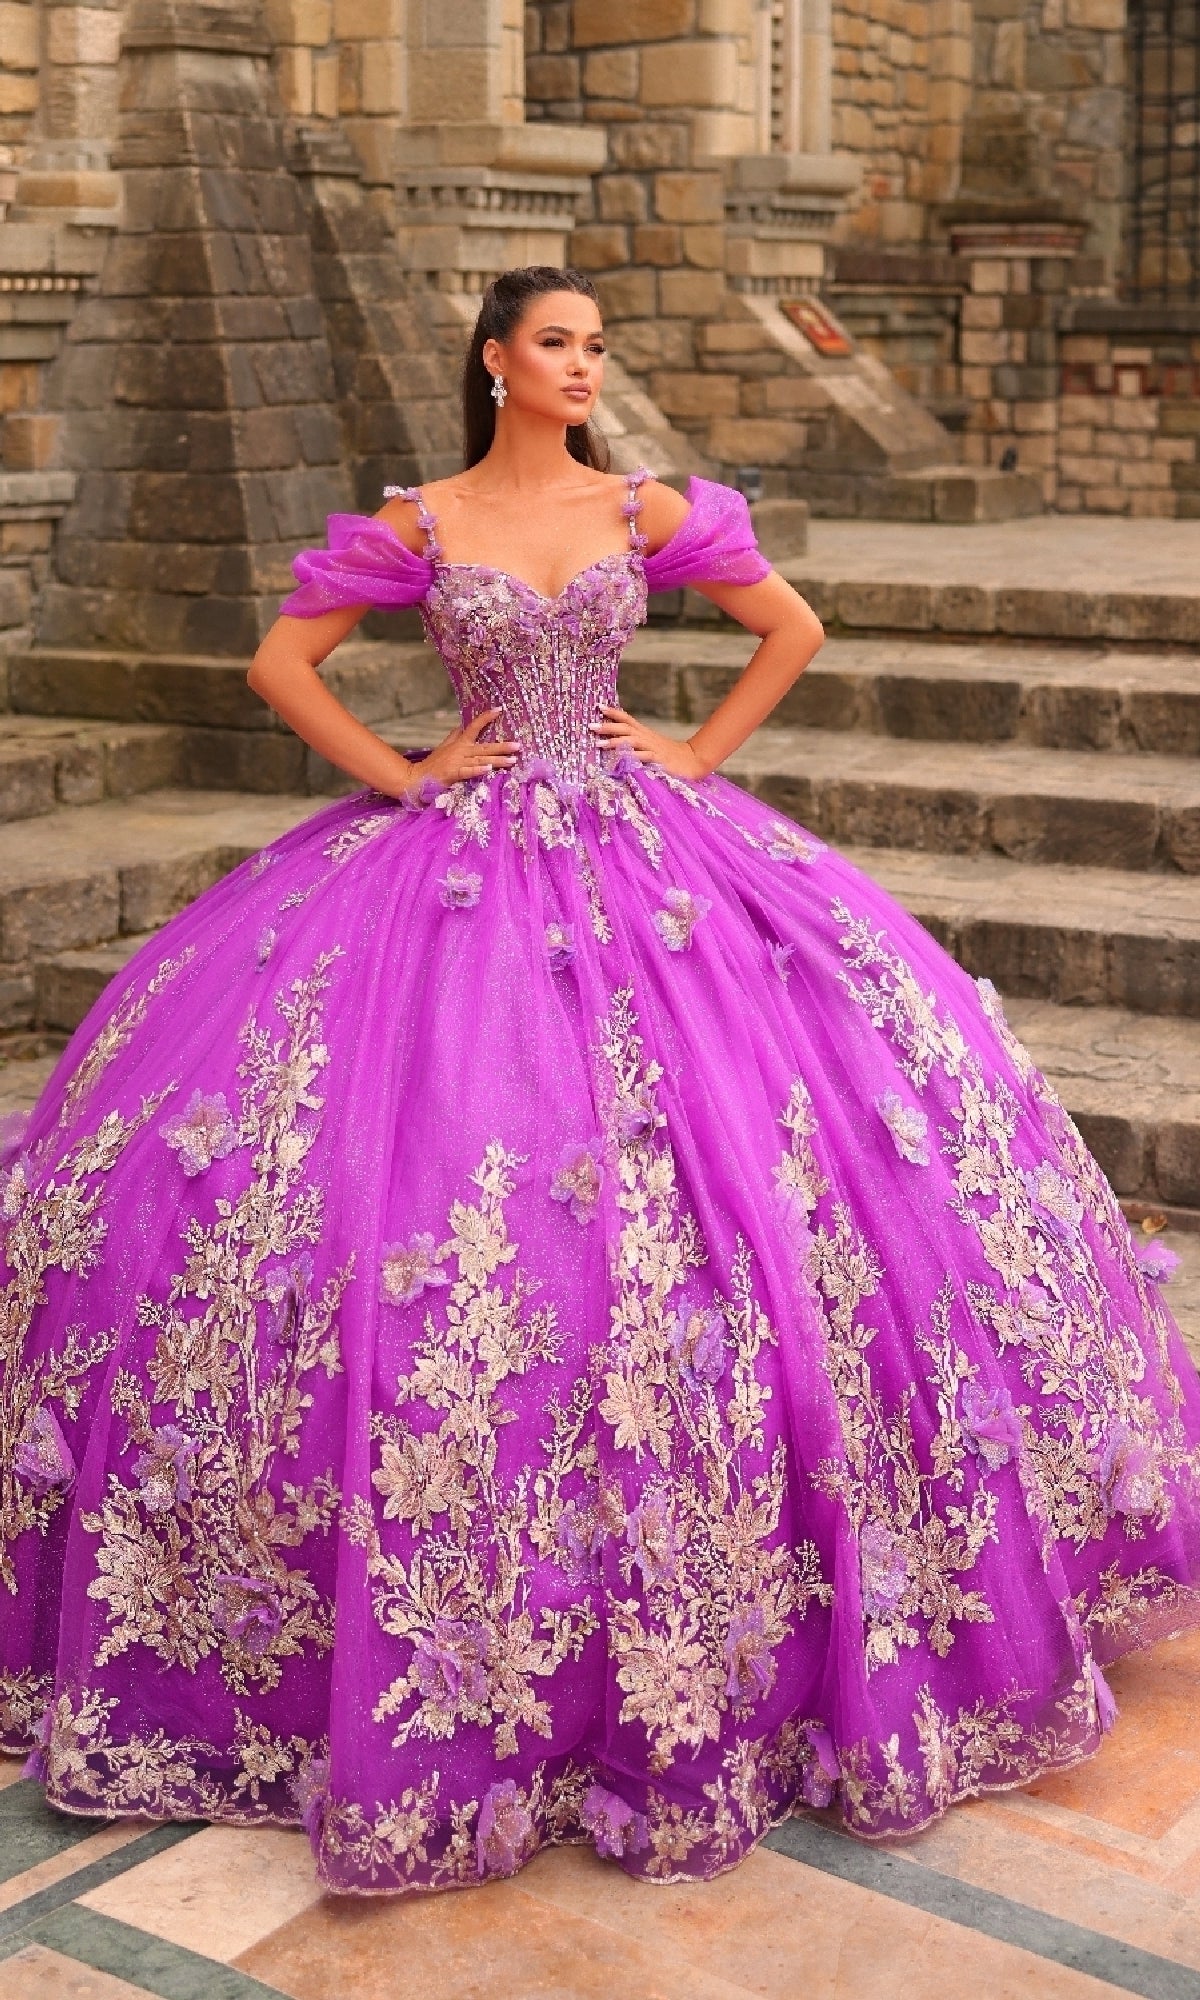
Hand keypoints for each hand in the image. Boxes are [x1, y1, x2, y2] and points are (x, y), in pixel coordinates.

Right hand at [399, 708, 520, 791]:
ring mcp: (458, 762)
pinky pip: (468, 771)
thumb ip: (454, 736)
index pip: (474, 727)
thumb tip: (462, 726)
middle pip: (484, 747)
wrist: (418, 778)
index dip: (486, 718)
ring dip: (497, 760)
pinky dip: (478, 770)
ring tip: (512, 760)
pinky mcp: (454, 774)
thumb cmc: (434, 763)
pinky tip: (489, 770)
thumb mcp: (445, 746)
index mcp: (460, 742)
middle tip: (518, 746)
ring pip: (481, 760)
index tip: (499, 710)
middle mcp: (461, 750)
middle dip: (502, 746)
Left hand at [590, 705, 710, 779]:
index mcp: (644, 733)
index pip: (627, 719)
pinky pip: (643, 757)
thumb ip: (635, 744)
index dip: (613, 712)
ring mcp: (653, 748)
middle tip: (590, 725)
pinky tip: (621, 758)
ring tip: (599, 743)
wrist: (693, 761)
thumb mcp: (650, 747)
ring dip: (615, 741)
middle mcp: (647, 738)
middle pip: (625, 728)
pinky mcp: (658, 760)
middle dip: (608, 726)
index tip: (598, 706)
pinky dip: (632, 757)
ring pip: (631, 741)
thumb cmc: (669, 757)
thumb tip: (616, 743)